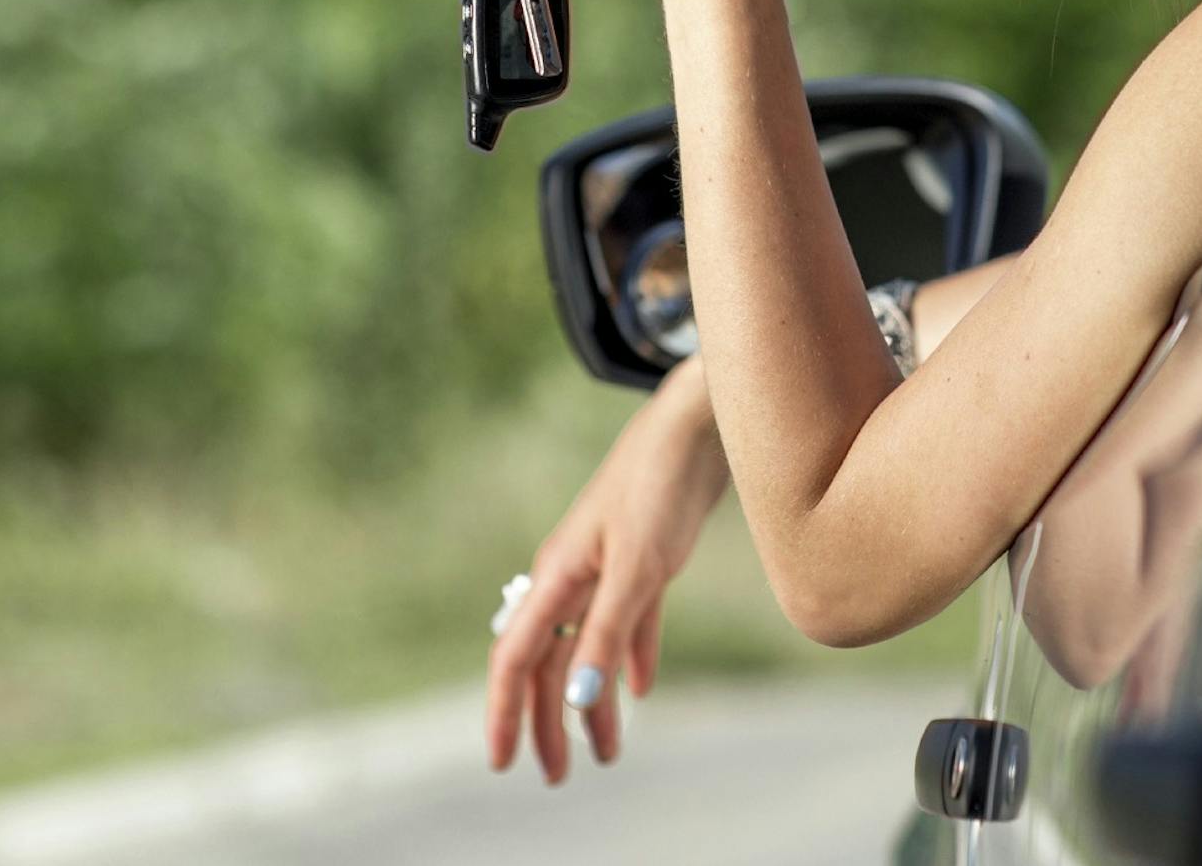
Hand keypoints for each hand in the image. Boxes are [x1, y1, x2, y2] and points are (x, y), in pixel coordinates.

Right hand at [485, 360, 728, 781]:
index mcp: (557, 575)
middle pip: (550, 662)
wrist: (699, 425)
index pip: (517, 657)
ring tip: (606, 753)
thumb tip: (580, 699)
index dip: (506, 710)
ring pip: (588, 647)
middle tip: (556, 777)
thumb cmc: (660, 484)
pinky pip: (629, 621)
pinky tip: (641, 689)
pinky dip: (630, 657)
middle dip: (548, 721)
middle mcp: (573, 574)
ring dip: (593, 700)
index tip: (501, 762)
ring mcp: (608, 566)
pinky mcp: (646, 558)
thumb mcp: (637, 566)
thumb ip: (608, 631)